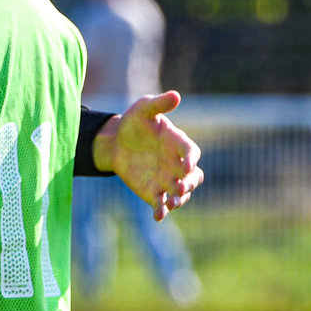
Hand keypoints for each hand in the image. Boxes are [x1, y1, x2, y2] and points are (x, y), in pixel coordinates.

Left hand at [92, 91, 204, 220]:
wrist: (117, 142)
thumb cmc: (135, 123)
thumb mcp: (143, 109)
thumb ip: (159, 104)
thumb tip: (176, 95)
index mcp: (179, 144)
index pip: (192, 152)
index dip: (192, 159)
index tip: (187, 164)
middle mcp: (177, 164)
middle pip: (193, 178)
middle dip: (189, 183)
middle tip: (180, 185)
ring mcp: (167, 180)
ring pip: (181, 194)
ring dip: (179, 199)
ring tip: (172, 202)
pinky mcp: (153, 192)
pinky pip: (161, 204)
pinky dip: (162, 211)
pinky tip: (158, 216)